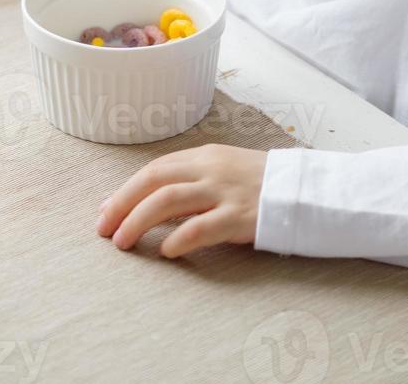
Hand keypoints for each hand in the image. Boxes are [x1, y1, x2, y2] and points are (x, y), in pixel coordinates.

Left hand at [96, 143, 268, 257]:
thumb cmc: (258, 185)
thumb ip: (188, 182)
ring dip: (139, 221)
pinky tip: (166, 251)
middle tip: (103, 230)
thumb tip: (142, 202)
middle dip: (122, 204)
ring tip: (123, 243)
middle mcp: (210, 169)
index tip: (105, 212)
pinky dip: (178, 239)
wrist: (304, 190)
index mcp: (204, 156)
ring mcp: (224, 192)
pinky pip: (201, 227)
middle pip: (154, 181)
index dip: (125, 191)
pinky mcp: (240, 216)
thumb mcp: (223, 171)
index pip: (154, 169)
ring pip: (169, 200)